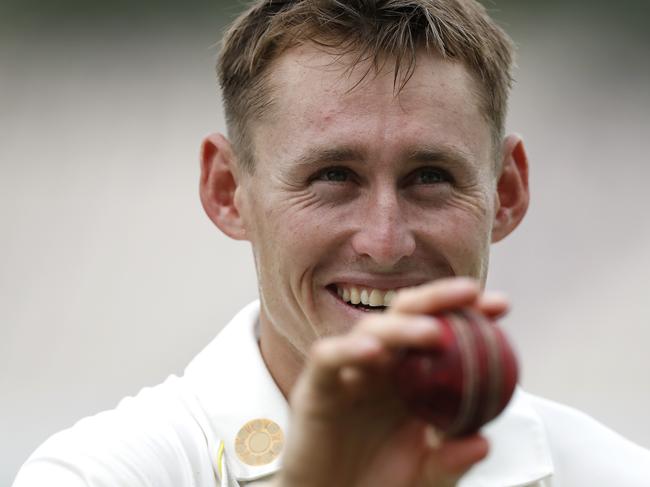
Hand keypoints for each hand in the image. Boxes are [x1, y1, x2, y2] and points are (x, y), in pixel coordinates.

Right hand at [276, 278, 508, 486]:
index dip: (467, 314)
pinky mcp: (316, 387)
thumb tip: (481, 443)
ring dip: (402, 326)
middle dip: (437, 298)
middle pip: (405, 315)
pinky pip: (328, 358)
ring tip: (432, 332)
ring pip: (370, 330)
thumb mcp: (426, 476)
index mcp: (408, 377)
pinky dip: (348, 350)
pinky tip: (373, 352)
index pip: (438, 330)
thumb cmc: (376, 484)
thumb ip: (451, 461)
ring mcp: (348, 372)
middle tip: (470, 293)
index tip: (499, 307)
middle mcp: (379, 366)